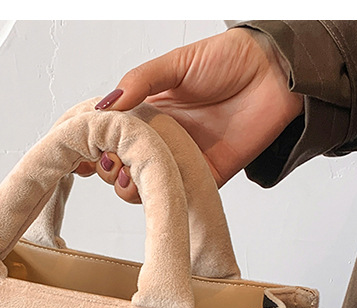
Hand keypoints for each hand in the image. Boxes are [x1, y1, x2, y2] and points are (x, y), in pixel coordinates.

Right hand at [76, 28, 302, 202]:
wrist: (277, 74)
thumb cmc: (230, 60)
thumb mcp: (176, 63)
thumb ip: (140, 82)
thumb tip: (104, 106)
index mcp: (148, 112)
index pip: (110, 134)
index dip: (91, 143)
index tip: (80, 148)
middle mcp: (160, 140)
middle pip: (119, 165)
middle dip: (107, 167)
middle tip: (112, 159)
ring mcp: (179, 161)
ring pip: (141, 187)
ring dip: (128, 186)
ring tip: (130, 174)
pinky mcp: (203, 178)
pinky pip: (175, 198)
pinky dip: (160, 198)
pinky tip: (155, 185)